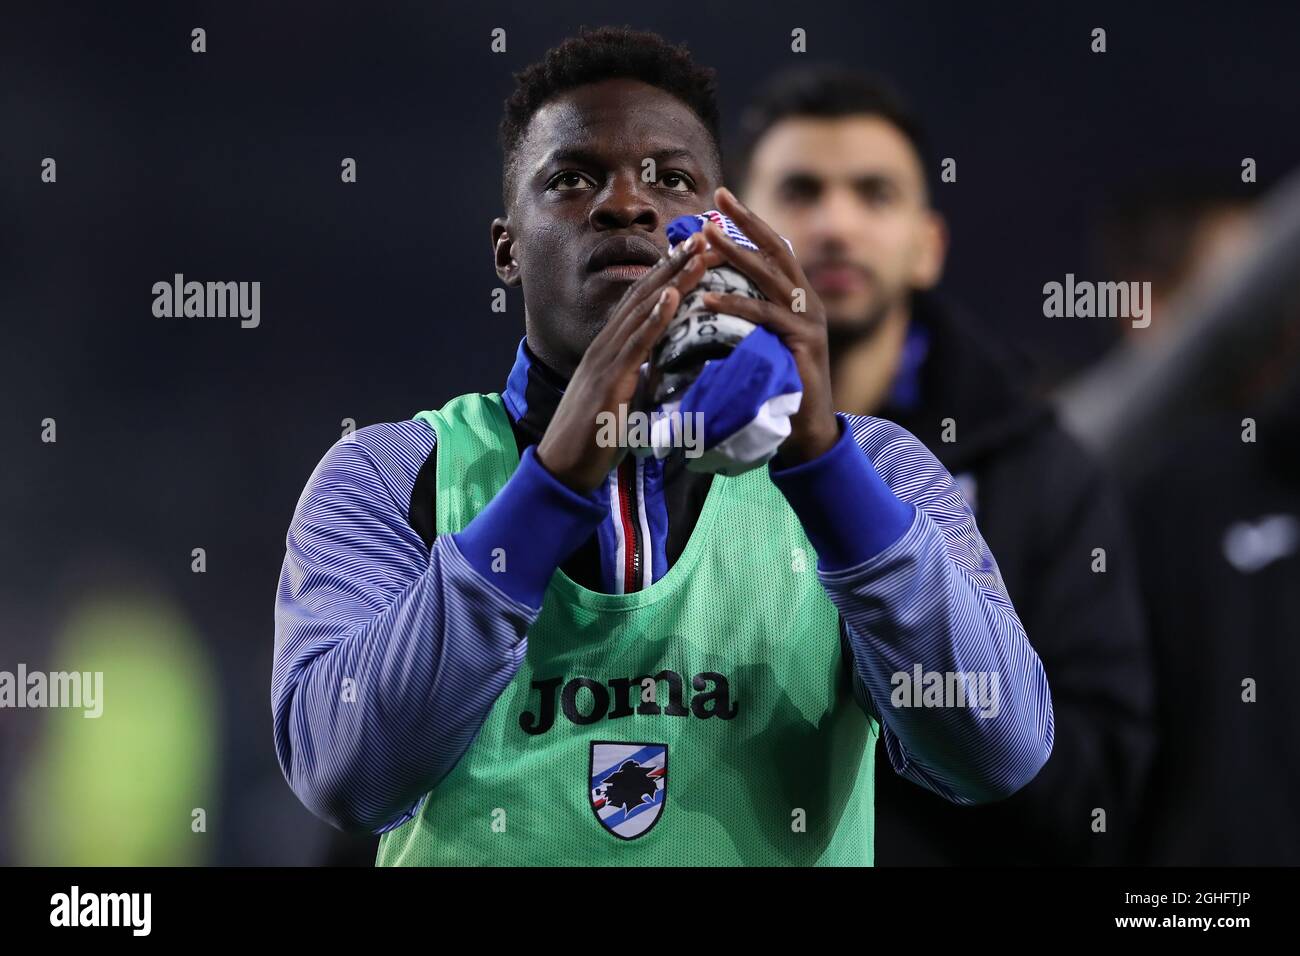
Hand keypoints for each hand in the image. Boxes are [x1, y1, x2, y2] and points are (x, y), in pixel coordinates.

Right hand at [536, 235, 710, 491]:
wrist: (563, 468)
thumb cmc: (596, 440)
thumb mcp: (627, 401)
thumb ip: (646, 380)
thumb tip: (673, 371)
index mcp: (611, 348)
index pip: (644, 301)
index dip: (670, 273)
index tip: (697, 250)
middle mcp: (606, 345)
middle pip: (645, 293)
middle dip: (677, 263)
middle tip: (706, 235)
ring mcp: (605, 359)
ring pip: (643, 310)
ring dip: (673, 279)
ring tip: (699, 253)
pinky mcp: (608, 380)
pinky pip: (635, 344)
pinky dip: (653, 318)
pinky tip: (671, 297)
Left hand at [697, 187, 839, 463]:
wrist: (806, 431)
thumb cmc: (777, 385)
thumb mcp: (760, 341)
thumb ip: (746, 315)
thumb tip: (707, 290)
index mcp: (795, 296)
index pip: (772, 248)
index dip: (748, 222)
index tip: (720, 197)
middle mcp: (806, 301)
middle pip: (775, 249)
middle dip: (745, 221)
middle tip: (717, 199)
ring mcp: (808, 320)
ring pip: (768, 277)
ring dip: (735, 254)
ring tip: (705, 239)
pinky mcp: (803, 343)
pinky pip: (763, 318)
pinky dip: (734, 306)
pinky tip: (706, 299)